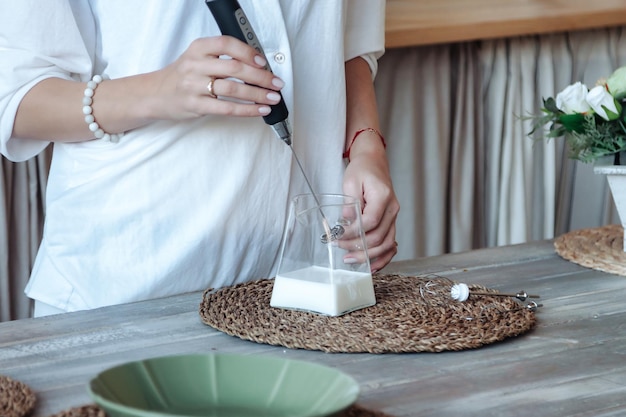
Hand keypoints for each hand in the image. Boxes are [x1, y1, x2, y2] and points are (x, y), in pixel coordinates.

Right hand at [148, 36, 283, 120]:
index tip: (263, 62)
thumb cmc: (182, 76)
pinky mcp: (196, 105)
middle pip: (235, 68)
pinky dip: (247, 110)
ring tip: (272, 98)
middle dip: (261, 77)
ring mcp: (194, 86)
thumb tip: (256, 66)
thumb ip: (222, 58)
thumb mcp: (197, 57)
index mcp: (198, 48)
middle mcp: (195, 65)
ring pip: (233, 90)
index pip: (227, 44)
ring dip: (258, 94)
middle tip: (276, 83)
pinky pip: (227, 109)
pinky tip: (260, 110)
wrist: (155, 94)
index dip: (248, 52)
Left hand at [342, 150, 399, 272]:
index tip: (338, 236)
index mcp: (383, 197)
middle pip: (379, 237)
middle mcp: (392, 209)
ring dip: (368, 255)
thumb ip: (349, 203)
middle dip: (357, 247)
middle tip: (339, 248)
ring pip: (386, 244)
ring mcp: (394, 216)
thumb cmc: (362, 169)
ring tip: (351, 259)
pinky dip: (383, 257)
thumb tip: (346, 222)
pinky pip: (391, 244)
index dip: (353, 233)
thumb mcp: (350, 181)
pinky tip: (372, 265)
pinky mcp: (391, 221)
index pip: (370, 222)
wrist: (374, 162)